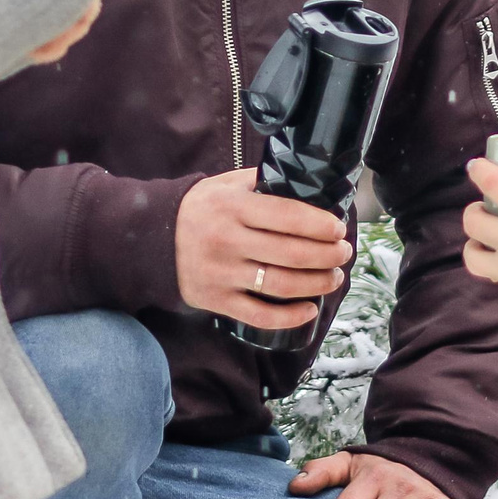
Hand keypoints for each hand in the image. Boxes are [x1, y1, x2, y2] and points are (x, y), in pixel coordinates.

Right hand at [175, 168, 351, 333]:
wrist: (154, 237)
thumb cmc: (200, 208)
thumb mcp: (225, 184)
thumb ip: (261, 181)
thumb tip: (308, 181)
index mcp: (233, 206)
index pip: (287, 215)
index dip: (320, 224)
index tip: (339, 229)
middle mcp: (227, 240)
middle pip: (291, 253)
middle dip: (327, 256)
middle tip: (344, 253)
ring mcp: (221, 273)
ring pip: (281, 285)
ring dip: (317, 284)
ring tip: (334, 278)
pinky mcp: (215, 300)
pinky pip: (259, 315)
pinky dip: (289, 316)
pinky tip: (309, 309)